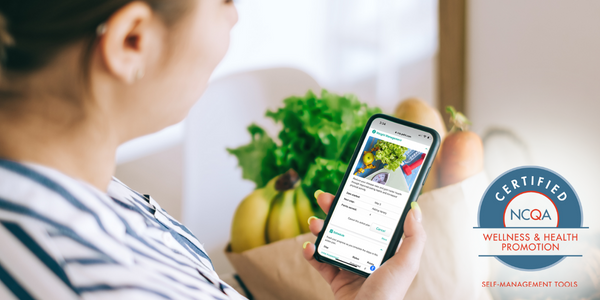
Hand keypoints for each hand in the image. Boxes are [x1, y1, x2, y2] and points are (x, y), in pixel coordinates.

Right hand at [302, 192, 425, 299]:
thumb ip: (414, 238)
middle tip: (323, 198)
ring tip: (314, 223)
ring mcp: (349, 267)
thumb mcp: (406, 265)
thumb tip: (415, 209)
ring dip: (319, 228)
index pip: (371, 220)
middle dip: (334, 210)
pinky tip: (309, 247)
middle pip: (348, 225)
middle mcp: (367, 256)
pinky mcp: (335, 280)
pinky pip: (320, 262)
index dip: (360, 203)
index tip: (351, 189)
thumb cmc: (389, 296)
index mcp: (384, 250)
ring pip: (331, 240)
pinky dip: (311, 254)